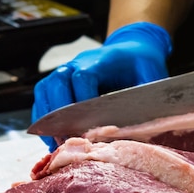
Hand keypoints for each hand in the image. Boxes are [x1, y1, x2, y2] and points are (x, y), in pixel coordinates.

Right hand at [32, 22, 171, 150]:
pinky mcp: (59, 83)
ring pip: (45, 89)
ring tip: (57, 142)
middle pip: (57, 82)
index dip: (82, 100)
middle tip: (68, 138)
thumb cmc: (140, 63)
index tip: (88, 124)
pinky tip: (50, 138)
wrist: (131, 50)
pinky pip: (42, 98)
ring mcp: (66, 72)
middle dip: (61, 114)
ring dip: (48, 118)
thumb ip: (148, 93)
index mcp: (101, 59)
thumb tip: (146, 119)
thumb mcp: (151, 73)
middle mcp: (77, 63)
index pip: (83, 76)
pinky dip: (43, 118)